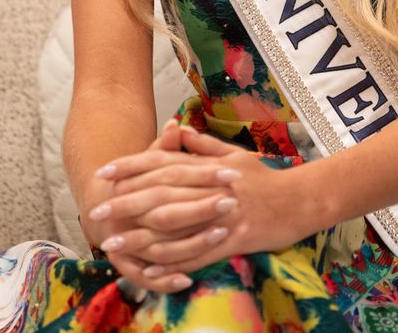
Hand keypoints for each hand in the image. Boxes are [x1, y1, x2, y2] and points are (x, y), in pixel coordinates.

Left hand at [90, 124, 316, 291]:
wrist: (299, 200)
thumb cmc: (264, 177)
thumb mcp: (233, 154)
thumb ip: (203, 146)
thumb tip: (178, 130)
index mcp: (208, 166)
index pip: (163, 163)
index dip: (132, 167)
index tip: (105, 172)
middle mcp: (210, 187)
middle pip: (161, 193)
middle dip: (125, 201)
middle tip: (98, 210)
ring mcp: (219, 215)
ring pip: (174, 226)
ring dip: (140, 235)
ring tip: (114, 242)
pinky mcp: (230, 240)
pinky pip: (196, 253)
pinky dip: (172, 262)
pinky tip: (149, 268)